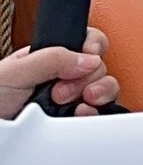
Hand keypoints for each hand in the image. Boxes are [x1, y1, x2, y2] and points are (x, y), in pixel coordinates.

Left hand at [0, 27, 119, 121]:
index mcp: (48, 58)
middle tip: (60, 91)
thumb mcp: (16, 72)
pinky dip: (95, 114)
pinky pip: (100, 114)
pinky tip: (81, 114)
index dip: (93, 45)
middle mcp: (63, 77)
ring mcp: (71, 100)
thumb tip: (89, 58)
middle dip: (86, 77)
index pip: (84, 41)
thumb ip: (52, 58)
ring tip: (79, 102)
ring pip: (105, 88)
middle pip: (98, 66)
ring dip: (98, 92)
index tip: (90, 52)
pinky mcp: (74, 123)